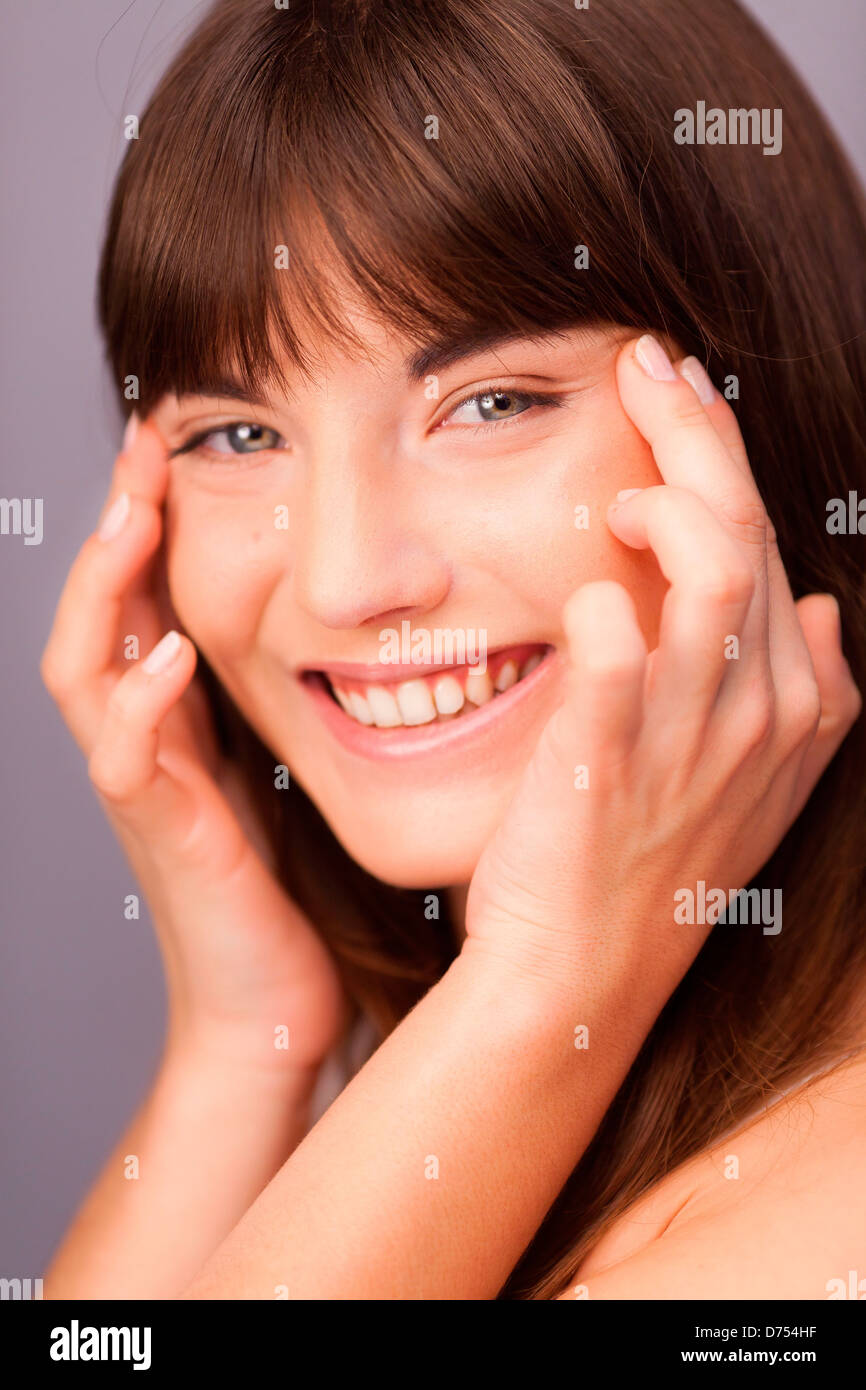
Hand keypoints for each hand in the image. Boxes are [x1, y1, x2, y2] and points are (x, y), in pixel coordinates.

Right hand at [41, 417, 346, 1076]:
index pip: (145, 599)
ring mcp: (144, 787)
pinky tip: (167, 656)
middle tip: (143, 446)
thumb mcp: (291, 772)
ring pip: (82, 670)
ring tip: (131, 518)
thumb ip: (294, 706)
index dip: (151, 522)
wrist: (273, 1007)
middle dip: (115, 526)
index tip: (179, 442)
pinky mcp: (162, 836)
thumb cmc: (290, 895)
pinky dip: (137, 703)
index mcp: (179, 720)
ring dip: (103, 590)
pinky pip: (125, 759)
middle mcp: (148, 741)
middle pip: (97, 614)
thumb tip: (364, 631)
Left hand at [465, 336, 860, 1013]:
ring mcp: (693, 738)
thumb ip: (798, 691)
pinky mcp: (611, 764)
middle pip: (749, 533)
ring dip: (665, 500)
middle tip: (644, 366)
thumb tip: (822, 615)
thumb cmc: (653, 861)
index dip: (724, 457)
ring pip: (714, 569)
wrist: (581, 971)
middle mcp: (763, 712)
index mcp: (800, 704)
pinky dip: (602, 613)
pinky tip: (585, 591)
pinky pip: (618, 662)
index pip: (773, 543)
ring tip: (611, 497)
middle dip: (697, 430)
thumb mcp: (753, 781)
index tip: (679, 393)